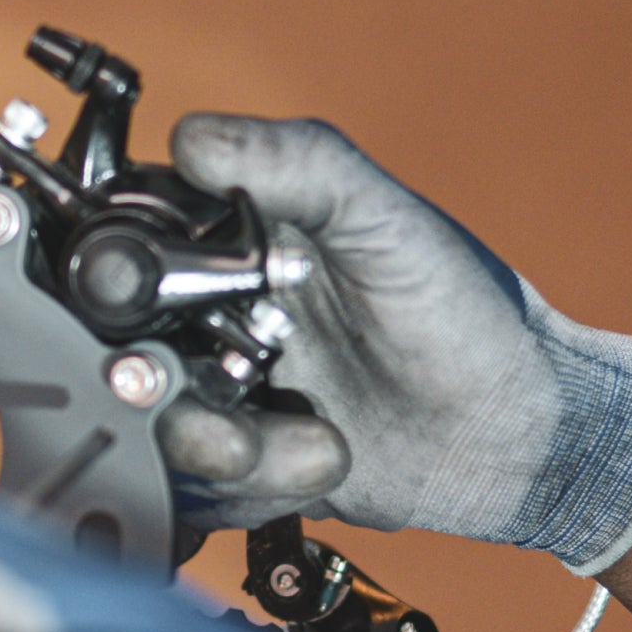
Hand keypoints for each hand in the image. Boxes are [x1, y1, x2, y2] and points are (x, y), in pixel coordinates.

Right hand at [159, 116, 631, 573]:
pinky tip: (322, 463)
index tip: (142, 312)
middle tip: (205, 406)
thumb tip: (191, 138)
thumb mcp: (384, 219)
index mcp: (224, 240)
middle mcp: (207, 315)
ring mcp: (221, 393)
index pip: (121, 247)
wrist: (521, 432)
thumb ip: (296, 163)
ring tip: (315, 445)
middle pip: (116, 353)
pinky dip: (254, 489)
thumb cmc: (466, 309)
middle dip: (158, 392)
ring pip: (153, 432)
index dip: (110, 283)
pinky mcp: (241, 466)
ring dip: (225, 451)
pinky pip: (195, 493)